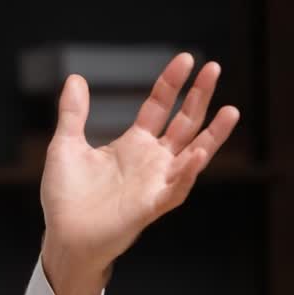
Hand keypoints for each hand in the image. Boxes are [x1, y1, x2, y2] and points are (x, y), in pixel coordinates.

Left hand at [39, 52, 239, 294]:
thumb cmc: (65, 196)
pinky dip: (187, 172)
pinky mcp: (151, 205)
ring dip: (212, 134)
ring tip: (230, 110)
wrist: (63, 234)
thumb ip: (73, 113)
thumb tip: (75, 79)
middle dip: (199, 97)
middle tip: (214, 68)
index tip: (186, 59)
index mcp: (132, 145)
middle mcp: (150, 161)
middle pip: (183, 123)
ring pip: (193, 154)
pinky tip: (196, 154)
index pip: (159, 107)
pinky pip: (176, 188)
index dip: (171, 84)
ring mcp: (155, 182)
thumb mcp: (65, 145)